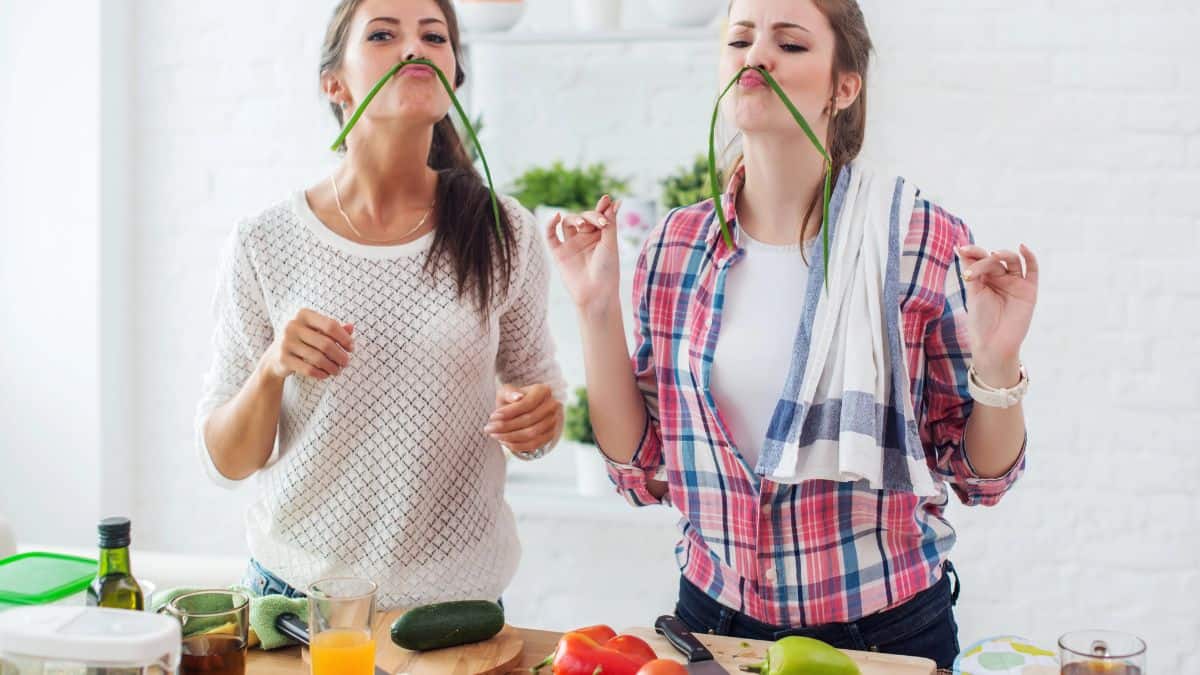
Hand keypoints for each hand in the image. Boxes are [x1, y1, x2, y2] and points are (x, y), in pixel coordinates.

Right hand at [260, 308, 353, 381]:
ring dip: (332, 367)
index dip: (344, 338)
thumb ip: (333, 329)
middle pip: (326, 344)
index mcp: (303, 314)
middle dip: (340, 355)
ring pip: (318, 358)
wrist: (274, 357)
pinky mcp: (283, 359)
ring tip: (338, 370)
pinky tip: (326, 375)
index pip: (330, 325)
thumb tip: (351, 327)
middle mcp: (292, 326)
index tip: (351, 348)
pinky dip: (321, 373)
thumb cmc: (302, 341)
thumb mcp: (316, 331)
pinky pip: (308, 369)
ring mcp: (286, 342)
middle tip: (346, 363)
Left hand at [485, 383, 562, 453]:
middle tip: (489, 428)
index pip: (527, 403)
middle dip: (506, 426)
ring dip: (509, 437)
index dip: (509, 412)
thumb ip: (509, 393)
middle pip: (529, 420)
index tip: (492, 416)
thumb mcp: (506, 392)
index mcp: (543, 390)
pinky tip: (503, 441)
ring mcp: (553, 421)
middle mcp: (552, 405)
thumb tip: (518, 397)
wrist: (522, 410)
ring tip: (494, 435)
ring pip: (531, 434)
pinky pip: (533, 445)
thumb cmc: (511, 399)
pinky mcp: (550, 435)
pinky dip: (517, 445)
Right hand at [545, 194, 622, 320]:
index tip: (606, 199)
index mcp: (600, 236)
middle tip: (600, 223)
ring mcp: (571, 245)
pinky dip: (550, 225)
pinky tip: (556, 217)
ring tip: (581, 224)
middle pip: (583, 217)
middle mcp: (585, 239)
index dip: (601, 207)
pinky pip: (551, 235)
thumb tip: (614, 201)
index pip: (598, 216)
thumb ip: (610, 222)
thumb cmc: (608, 270)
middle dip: (590, 216)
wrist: (596, 293)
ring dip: (573, 218)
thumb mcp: (610, 243)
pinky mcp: (559, 253)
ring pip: (567, 222)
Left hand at [956, 244, 1038, 384]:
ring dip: (1003, 254)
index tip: (960, 249)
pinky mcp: (1029, 290)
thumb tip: (959, 247)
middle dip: (982, 261)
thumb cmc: (980, 321)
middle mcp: (1001, 278)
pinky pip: (1032, 270)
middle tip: (971, 272)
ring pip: (1012, 260)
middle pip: (994, 260)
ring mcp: (1016, 283)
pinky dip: (1029, 257)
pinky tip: (1022, 248)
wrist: (993, 343)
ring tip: (993, 256)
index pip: (980, 259)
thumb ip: (972, 271)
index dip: (972, 252)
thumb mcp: (974, 292)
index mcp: (985, 279)